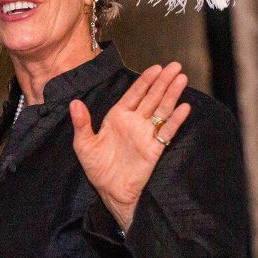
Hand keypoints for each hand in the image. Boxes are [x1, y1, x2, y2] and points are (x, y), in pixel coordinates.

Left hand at [69, 61, 190, 232]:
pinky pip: (166, 131)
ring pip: (162, 110)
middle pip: (152, 97)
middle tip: (175, 66)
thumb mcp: (84, 144)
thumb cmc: (97, 167)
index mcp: (118, 117)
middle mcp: (134, 122)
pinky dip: (175, 120)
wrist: (110, 191)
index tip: (156, 68)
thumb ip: (81, 124)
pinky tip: (183, 107)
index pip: (134, 94)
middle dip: (163, 81)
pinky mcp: (154, 148)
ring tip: (182, 79)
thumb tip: (74, 103)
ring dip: (172, 95)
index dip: (145, 81)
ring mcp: (146, 134)